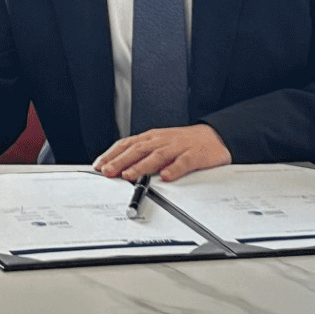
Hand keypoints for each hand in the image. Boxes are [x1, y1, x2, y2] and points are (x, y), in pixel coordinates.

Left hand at [93, 123, 229, 181]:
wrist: (215, 136)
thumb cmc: (184, 143)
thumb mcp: (160, 145)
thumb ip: (142, 155)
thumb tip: (118, 167)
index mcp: (152, 138)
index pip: (127, 144)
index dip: (112, 155)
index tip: (99, 165)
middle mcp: (162, 141)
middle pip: (138, 150)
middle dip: (121, 161)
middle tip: (108, 172)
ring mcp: (178, 147)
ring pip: (157, 155)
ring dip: (141, 166)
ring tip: (129, 175)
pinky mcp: (195, 155)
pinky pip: (183, 162)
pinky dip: (174, 169)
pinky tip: (166, 177)